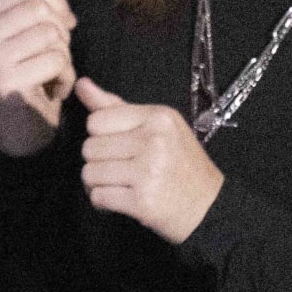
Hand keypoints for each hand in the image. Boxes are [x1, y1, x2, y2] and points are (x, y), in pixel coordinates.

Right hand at [0, 0, 75, 155]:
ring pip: (51, 34)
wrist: (24, 128)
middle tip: (56, 54)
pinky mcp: (5, 83)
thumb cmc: (30, 72)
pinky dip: (66, 76)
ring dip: (65, 56)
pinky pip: (56, 59)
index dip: (55, 2)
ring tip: (52, 73)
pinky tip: (53, 91)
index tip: (62, 25)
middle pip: (40, 8)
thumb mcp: (34, 26)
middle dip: (61, 31)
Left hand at [74, 76, 223, 242]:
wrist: (209, 206)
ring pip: (89, 173)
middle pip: (89, 148)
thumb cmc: (180, 164)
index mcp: (157, 117)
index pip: (96, 120)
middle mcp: (154, 141)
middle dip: (98, 162)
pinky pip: (98, 197)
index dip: (100, 136)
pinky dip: (103, 202)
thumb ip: (115, 107)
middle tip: (120, 169)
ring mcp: (148, 172)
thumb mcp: (157, 127)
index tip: (118, 146)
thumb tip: (81, 84)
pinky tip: (121, 200)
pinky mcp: (142, 201)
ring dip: (97, 184)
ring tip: (119, 185)